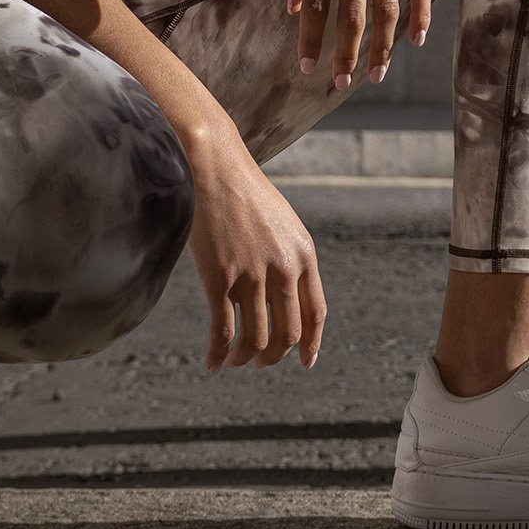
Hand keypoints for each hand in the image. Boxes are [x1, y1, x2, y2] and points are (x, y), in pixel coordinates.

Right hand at [185, 125, 327, 371]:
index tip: (305, 362)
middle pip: (288, 334)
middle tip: (259, 362)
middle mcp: (283, 267)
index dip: (312, 344)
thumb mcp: (281, 223)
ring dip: (244, 359)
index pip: (316, 313)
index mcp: (304, 254)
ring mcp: (252, 274)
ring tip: (234, 362)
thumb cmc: (243, 192)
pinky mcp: (220, 277)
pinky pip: (223, 332)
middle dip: (273, 357)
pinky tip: (212, 362)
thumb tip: (284, 298)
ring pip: (255, 340)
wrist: (213, 165)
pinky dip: (218, 354)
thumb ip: (288, 258)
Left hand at [288, 0, 432, 87]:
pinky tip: (415, 40)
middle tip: (343, 83)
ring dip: (381, 45)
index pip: (316, 3)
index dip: (311, 40)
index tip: (308, 68)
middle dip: (345, 54)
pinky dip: (419, 14)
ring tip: (377, 73)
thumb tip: (296, 8)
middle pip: (350, 13)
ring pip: (385, 5)